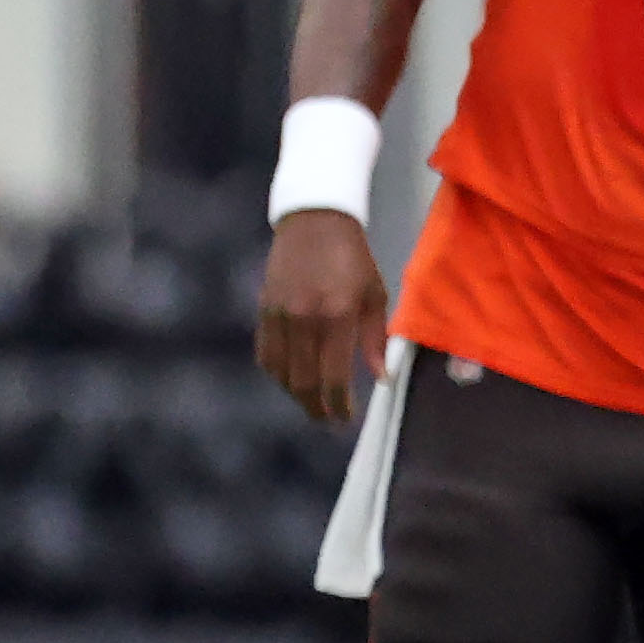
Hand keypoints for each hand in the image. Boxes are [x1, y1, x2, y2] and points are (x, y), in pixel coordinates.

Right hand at [255, 211, 388, 425]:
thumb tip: (380, 377)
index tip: (345, 418)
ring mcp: (278, 315)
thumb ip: (375, 339)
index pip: (333, 376)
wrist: (313, 223)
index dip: (339, 404)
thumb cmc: (353, 259)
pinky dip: (277, 373)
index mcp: (335, 316)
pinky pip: (265, 353)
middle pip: (303, 381)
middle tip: (328, 420)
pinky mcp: (263, 310)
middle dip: (316, 407)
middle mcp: (302, 320)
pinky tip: (291, 381)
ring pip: (280, 372)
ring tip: (313, 404)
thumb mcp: (375, 295)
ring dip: (296, 394)